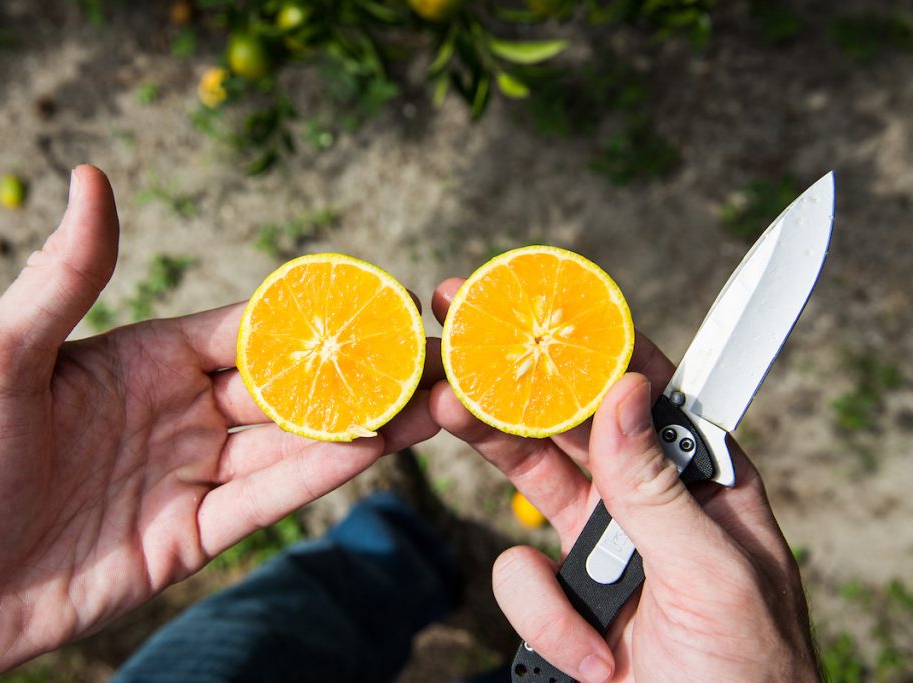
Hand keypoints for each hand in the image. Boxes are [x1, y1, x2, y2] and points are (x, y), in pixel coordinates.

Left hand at [0, 166, 439, 680]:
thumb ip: (65, 276)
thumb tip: (91, 174)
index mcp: (143, 357)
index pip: (245, 327)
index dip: (309, 314)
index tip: (376, 297)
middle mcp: (178, 409)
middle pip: (284, 383)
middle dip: (355, 370)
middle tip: (427, 353)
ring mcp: (189, 473)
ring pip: (290, 441)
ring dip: (358, 423)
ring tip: (428, 400)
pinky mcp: (192, 535)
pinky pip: (266, 498)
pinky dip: (319, 476)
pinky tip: (373, 450)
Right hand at [428, 278, 818, 682]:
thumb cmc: (747, 679)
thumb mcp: (712, 579)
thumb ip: (657, 490)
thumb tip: (622, 393)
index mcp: (702, 482)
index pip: (645, 393)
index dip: (593, 343)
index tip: (538, 305)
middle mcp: (647, 501)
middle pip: (569, 421)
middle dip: (515, 380)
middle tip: (460, 336)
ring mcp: (601, 548)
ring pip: (529, 479)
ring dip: (493, 449)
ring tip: (448, 411)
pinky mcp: (563, 599)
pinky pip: (519, 577)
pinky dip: (543, 617)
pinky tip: (591, 656)